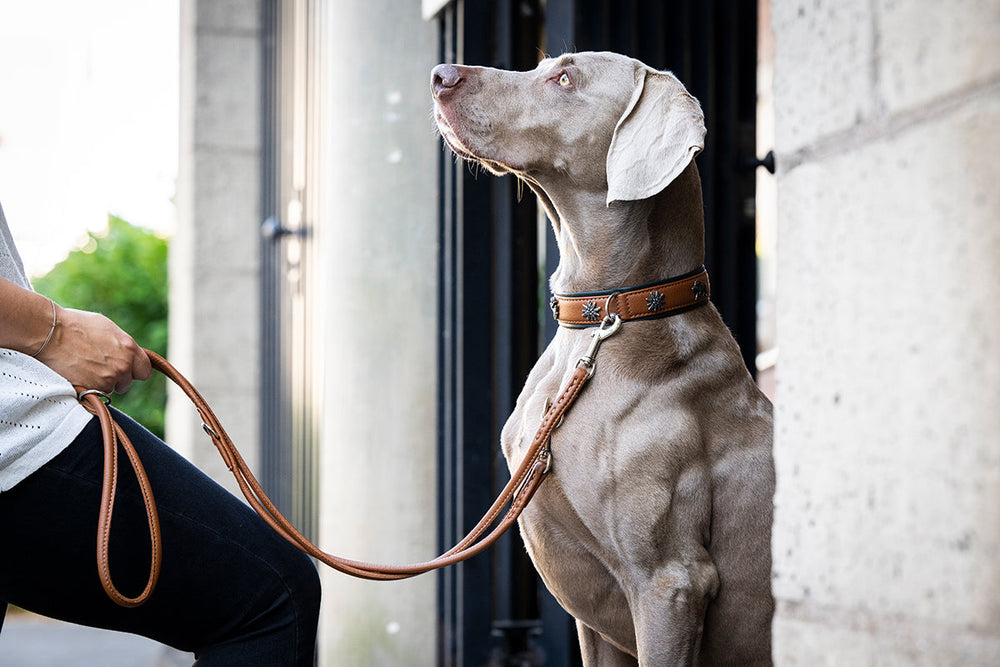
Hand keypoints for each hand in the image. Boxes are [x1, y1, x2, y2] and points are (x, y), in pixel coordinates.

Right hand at [36, 306, 151, 393]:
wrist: (50, 332)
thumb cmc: (77, 325)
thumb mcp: (108, 328)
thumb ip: (123, 344)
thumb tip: (129, 353)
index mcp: (129, 348)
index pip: (145, 370)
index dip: (135, 371)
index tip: (127, 370)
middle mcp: (123, 366)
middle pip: (127, 383)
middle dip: (117, 378)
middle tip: (100, 368)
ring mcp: (108, 379)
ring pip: (110, 389)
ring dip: (101, 383)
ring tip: (84, 368)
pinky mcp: (92, 389)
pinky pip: (95, 394)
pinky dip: (88, 388)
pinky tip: (78, 374)